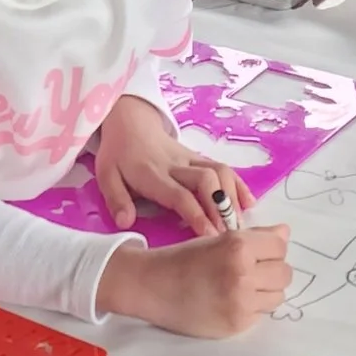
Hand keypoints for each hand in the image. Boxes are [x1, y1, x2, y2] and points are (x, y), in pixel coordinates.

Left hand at [93, 92, 254, 236]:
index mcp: (152, 174)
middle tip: (229, 234)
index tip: (209, 235)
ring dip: (233, 196)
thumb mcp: (106, 176)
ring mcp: (191, 159)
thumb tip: (126, 222)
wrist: (130, 121)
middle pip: (207, 180)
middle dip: (220, 207)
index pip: (179, 195)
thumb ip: (116, 200)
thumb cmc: (118, 154)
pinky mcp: (199, 156)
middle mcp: (175, 165)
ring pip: (220, 171)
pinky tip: (249, 203)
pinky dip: (238, 184)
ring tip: (239, 223)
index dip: (196, 214)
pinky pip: (224, 167)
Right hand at [97, 222, 290, 335]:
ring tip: (243, 289)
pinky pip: (261, 314)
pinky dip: (252, 309)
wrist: (153, 287)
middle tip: (253, 272)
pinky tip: (232, 302)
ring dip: (266, 292)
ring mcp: (241, 302)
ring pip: (278, 296)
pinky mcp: (236, 324)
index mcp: (238, 246)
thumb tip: (285, 233)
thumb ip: (255, 237)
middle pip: (285, 273)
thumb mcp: (219, 239)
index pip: (281, 246)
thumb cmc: (185, 259)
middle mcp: (243, 273)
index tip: (259, 253)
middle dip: (272, 271)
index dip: (271, 249)